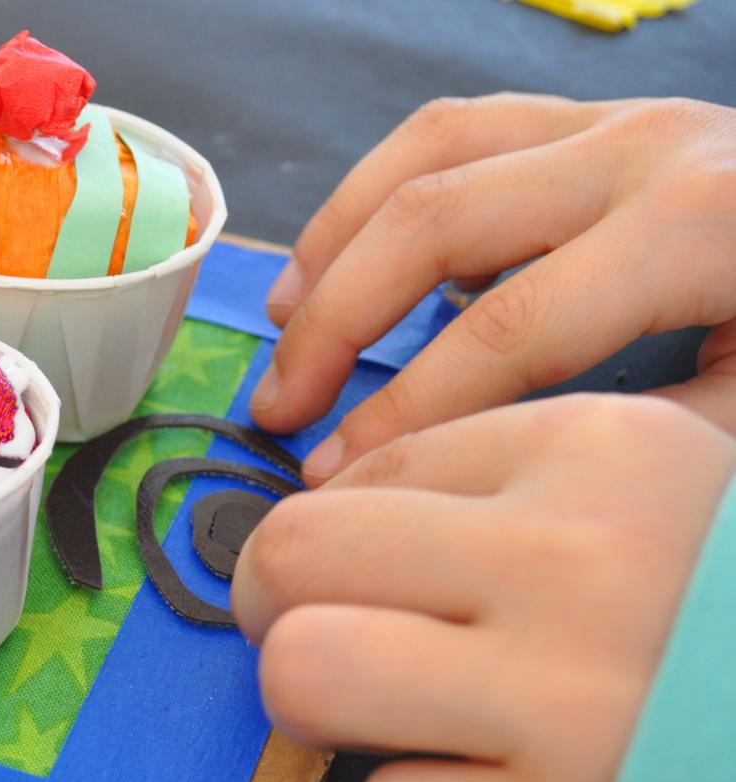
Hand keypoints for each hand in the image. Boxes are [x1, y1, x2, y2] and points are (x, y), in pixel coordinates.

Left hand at [232, 395, 735, 781]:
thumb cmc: (709, 608)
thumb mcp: (648, 499)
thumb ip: (499, 486)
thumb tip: (315, 519)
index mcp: (602, 453)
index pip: (368, 467)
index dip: (339, 527)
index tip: (362, 567)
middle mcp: (580, 564)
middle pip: (295, 552)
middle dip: (273, 598)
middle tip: (305, 625)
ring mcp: (568, 702)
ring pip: (307, 670)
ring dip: (316, 698)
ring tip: (369, 708)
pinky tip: (471, 779)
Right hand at [250, 93, 735, 485]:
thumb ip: (635, 442)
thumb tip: (477, 478)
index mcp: (700, 226)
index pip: (506, 331)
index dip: (404, 414)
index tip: (331, 478)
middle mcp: (645, 148)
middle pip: (436, 220)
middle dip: (337, 323)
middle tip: (277, 409)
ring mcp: (618, 117)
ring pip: (427, 153)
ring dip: (336, 242)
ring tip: (280, 323)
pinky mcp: (598, 114)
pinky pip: (456, 131)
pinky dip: (380, 194)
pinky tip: (351, 258)